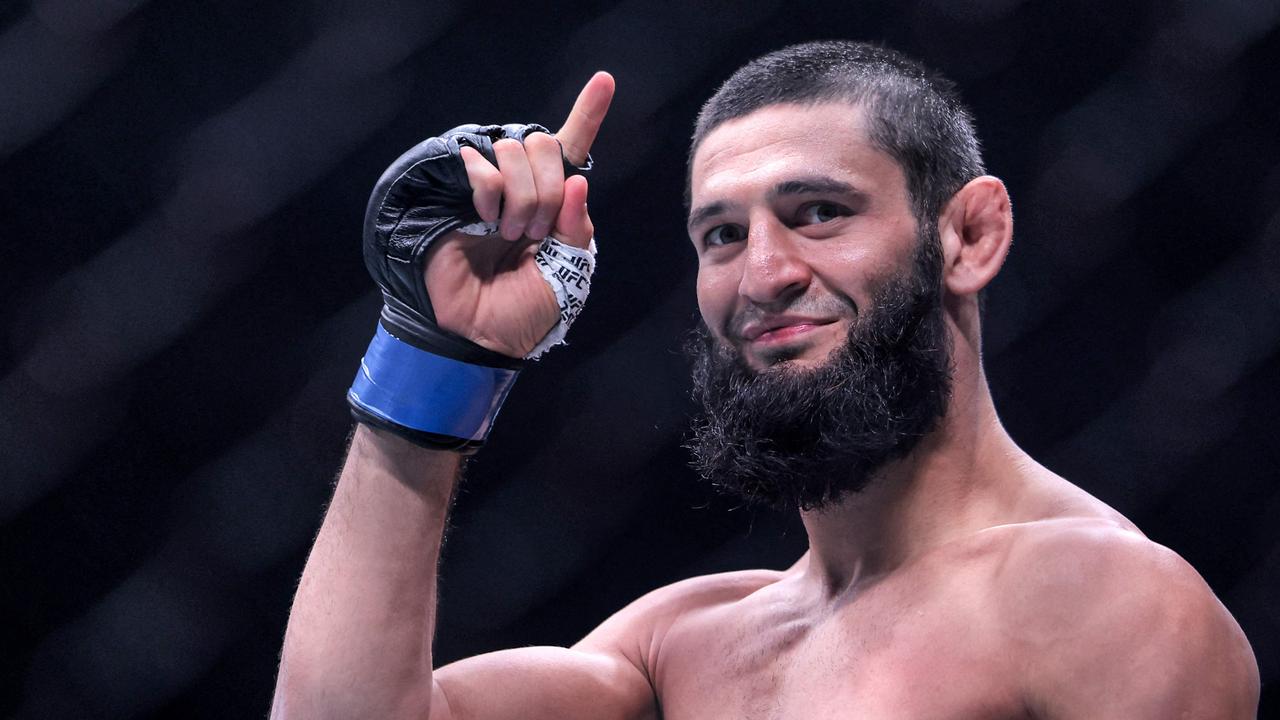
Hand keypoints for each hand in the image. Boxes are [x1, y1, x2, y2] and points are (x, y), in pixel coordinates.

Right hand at [424, 72, 614, 357]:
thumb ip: (577, 229)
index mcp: (556, 203)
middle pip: (544, 144)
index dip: (588, 113)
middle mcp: (524, 187)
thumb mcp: (569, 272)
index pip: (573, 150)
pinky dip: (491, 193)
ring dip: (522, 198)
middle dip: (548, 190)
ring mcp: (490, 187)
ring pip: (515, 151)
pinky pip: (481, 165)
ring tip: (511, 234)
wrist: (483, 333)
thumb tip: (576, 182)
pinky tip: (486, 221)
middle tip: (535, 232)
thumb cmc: (527, 308)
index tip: (606, 80)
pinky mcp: (458, 191)